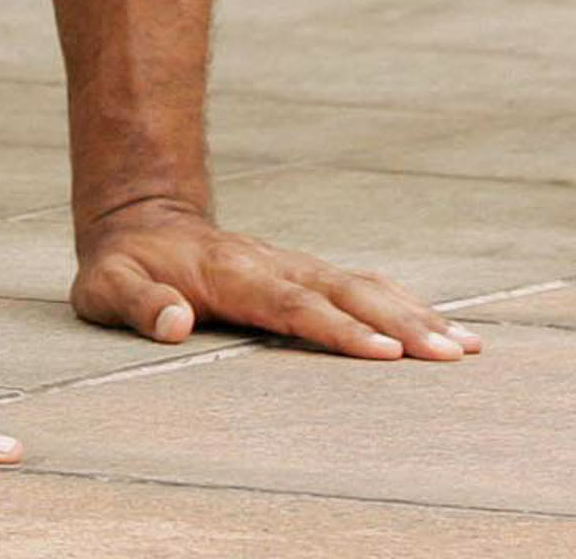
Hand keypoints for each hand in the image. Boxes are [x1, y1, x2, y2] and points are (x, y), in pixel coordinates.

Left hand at [71, 197, 480, 359]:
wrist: (141, 221)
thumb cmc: (124, 267)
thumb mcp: (108, 287)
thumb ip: (140, 304)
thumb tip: (177, 322)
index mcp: (233, 274)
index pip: (294, 305)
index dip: (339, 329)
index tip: (385, 354)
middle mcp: (275, 265)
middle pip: (348, 294)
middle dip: (403, 324)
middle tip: (454, 354)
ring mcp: (295, 267)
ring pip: (366, 287)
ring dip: (416, 314)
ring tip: (467, 346)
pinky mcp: (306, 275)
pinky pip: (363, 287)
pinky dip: (405, 305)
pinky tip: (441, 327)